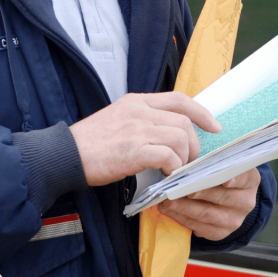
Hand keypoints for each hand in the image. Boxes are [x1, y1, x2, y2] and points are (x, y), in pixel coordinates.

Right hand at [70, 92, 221, 185]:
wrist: (63, 155)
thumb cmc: (88, 144)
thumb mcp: (116, 119)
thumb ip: (141, 121)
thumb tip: (167, 134)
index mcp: (135, 101)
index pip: (179, 99)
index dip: (202, 113)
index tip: (214, 126)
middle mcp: (139, 111)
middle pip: (184, 121)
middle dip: (193, 144)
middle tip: (187, 160)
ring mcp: (137, 130)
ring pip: (180, 138)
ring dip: (183, 158)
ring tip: (173, 170)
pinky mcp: (134, 151)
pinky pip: (169, 157)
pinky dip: (172, 169)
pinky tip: (163, 176)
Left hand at [158, 169, 260, 240]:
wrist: (226, 201)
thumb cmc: (219, 176)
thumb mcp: (222, 165)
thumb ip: (212, 163)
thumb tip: (189, 163)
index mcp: (250, 181)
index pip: (243, 178)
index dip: (233, 179)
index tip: (219, 178)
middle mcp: (246, 202)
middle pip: (221, 197)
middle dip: (198, 192)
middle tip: (177, 188)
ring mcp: (234, 220)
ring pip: (207, 214)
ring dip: (183, 208)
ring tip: (167, 201)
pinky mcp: (220, 233)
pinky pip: (199, 227)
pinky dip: (182, 218)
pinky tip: (170, 211)